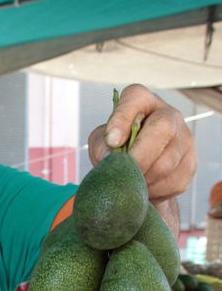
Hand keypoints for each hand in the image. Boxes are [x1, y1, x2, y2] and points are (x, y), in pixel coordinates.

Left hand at [87, 83, 196, 203]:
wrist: (137, 172)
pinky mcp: (189, 165)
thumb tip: (111, 153)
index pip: (135, 98)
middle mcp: (170, 115)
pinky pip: (172, 183)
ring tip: (131, 183)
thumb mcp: (101, 143)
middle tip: (123, 174)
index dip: (122, 119)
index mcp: (142, 102)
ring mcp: (184, 140)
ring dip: (144, 179)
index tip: (112, 141)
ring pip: (166, 163)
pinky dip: (154, 191)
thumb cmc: (117, 151)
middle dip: (138, 159)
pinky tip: (144, 188)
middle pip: (162, 130)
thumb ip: (101, 145)